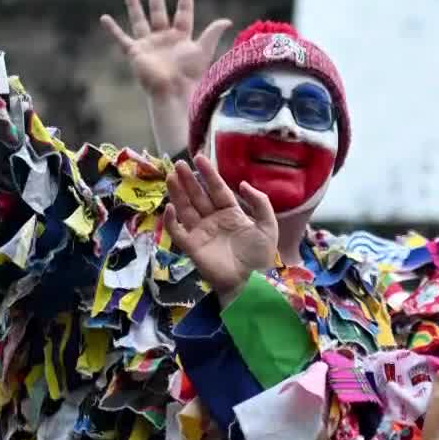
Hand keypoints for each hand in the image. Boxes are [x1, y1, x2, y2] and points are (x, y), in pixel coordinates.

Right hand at [100, 0, 230, 103]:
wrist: (173, 91)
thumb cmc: (190, 74)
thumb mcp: (203, 50)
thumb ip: (212, 34)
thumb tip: (227, 20)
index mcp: (181, 36)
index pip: (183, 13)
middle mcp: (164, 38)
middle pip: (160, 13)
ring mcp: (149, 44)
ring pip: (140, 21)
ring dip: (135, 7)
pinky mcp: (136, 53)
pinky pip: (121, 38)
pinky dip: (112, 30)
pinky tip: (104, 18)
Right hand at [163, 154, 278, 301]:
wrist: (252, 282)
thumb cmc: (260, 255)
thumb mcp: (268, 225)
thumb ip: (260, 201)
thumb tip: (242, 183)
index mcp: (231, 213)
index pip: (217, 189)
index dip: (209, 174)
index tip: (199, 158)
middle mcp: (214, 220)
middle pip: (198, 196)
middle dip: (189, 180)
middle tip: (179, 164)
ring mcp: (202, 233)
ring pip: (186, 209)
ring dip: (178, 193)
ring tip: (171, 176)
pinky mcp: (192, 247)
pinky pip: (178, 232)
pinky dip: (172, 220)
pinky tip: (170, 206)